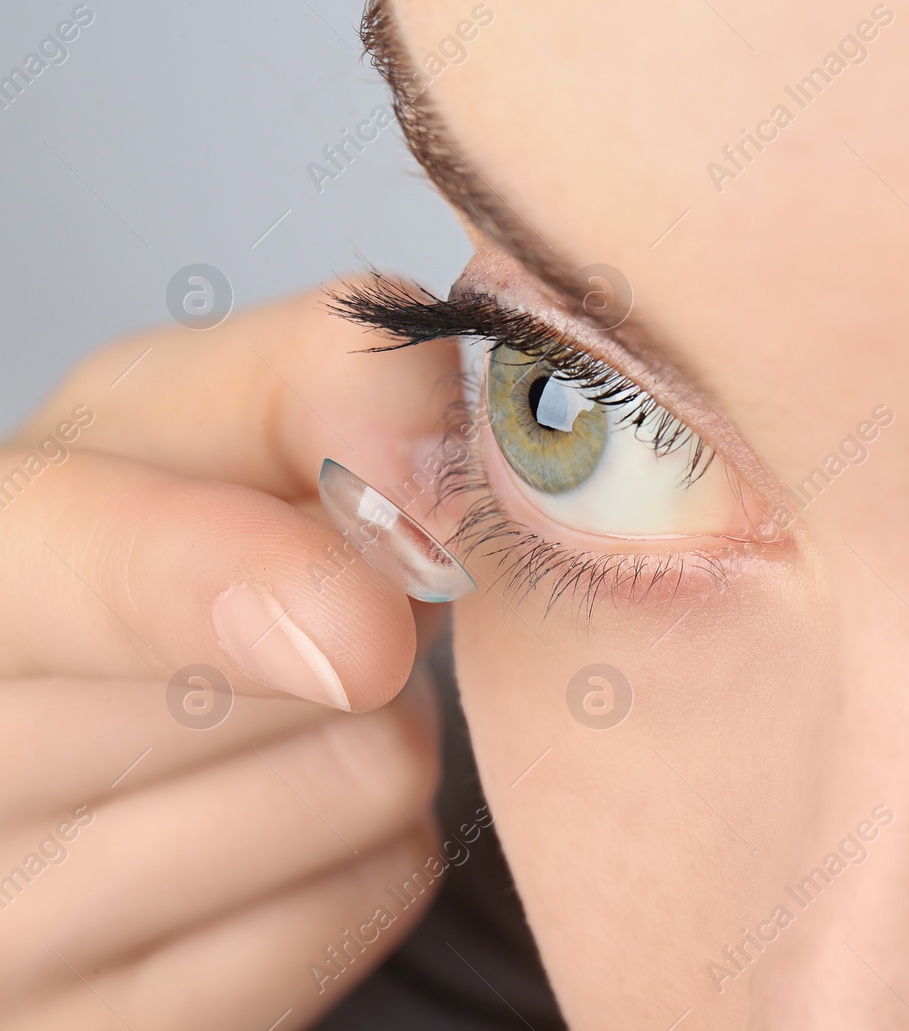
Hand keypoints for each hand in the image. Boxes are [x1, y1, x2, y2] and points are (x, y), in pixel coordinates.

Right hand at [0, 287, 457, 1029]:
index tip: (367, 620)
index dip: (221, 579)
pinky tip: (287, 811)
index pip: (63, 575)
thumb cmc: (150, 541)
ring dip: (379, 721)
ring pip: (356, 791)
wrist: (99, 713)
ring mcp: (18, 945)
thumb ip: (318, 377)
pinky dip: (372, 840)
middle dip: (359, 609)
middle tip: (314, 597)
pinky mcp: (125, 1028)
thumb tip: (432, 463)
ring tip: (289, 703)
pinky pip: (370, 902)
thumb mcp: (198, 415)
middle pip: (281, 682)